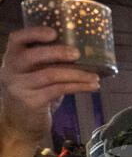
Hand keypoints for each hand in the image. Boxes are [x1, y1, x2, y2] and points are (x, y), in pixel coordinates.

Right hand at [1, 27, 98, 149]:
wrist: (20, 123)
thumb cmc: (34, 92)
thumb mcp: (34, 74)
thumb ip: (47, 62)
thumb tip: (85, 49)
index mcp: (12, 58)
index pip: (17, 38)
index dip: (34, 33)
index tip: (54, 32)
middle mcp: (11, 71)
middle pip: (33, 56)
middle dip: (58, 52)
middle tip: (78, 53)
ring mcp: (20, 87)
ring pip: (50, 75)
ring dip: (77, 74)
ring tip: (95, 77)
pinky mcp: (32, 102)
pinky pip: (59, 90)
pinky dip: (79, 86)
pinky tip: (92, 87)